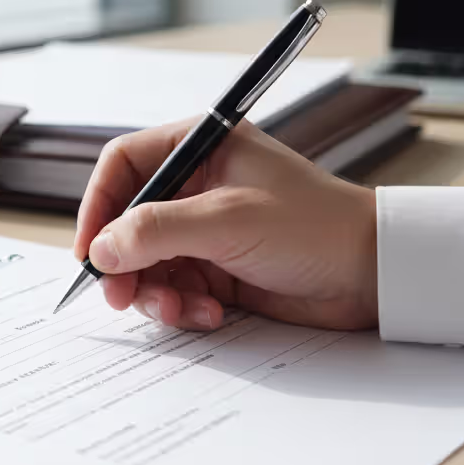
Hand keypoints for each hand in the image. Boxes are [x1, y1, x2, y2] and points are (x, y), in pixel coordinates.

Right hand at [72, 118, 378, 330]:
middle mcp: (198, 186)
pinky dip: (182, 307)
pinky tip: (210, 316)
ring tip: (180, 309)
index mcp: (201, 148)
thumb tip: (101, 249)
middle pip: (127, 221)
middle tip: (121, 297)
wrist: (373, 274)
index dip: (98, 206)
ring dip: (154, 292)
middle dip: (123, 263)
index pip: (123, 166)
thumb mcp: (227, 221)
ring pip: (147, 263)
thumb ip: (157, 230)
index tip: (90, 250)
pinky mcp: (218, 270)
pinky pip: (175, 289)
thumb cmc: (314, 226)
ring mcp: (206, 230)